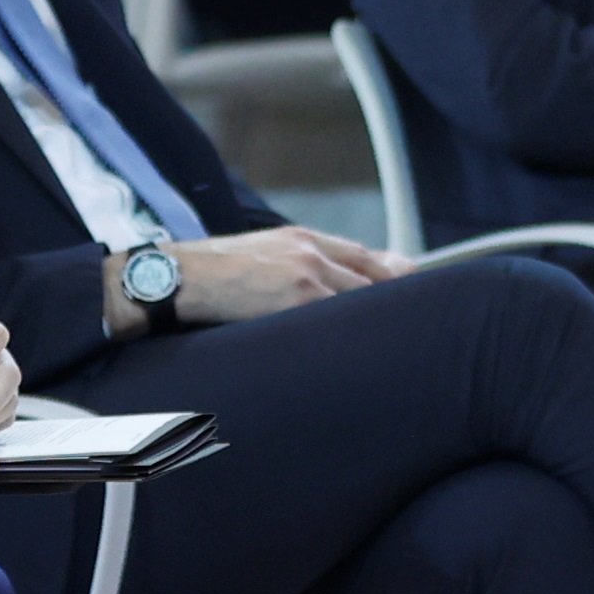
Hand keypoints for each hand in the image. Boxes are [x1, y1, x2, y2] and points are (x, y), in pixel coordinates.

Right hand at [145, 225, 405, 325]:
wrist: (176, 277)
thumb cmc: (209, 273)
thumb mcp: (257, 253)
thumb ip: (293, 263)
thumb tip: (317, 287)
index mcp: (301, 239)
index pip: (363, 256)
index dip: (392, 276)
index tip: (412, 292)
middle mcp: (311, 252)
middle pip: (373, 277)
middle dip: (395, 303)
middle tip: (417, 328)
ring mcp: (307, 276)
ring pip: (362, 299)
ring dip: (380, 323)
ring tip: (401, 350)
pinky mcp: (298, 298)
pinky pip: (341, 317)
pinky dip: (356, 334)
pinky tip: (370, 354)